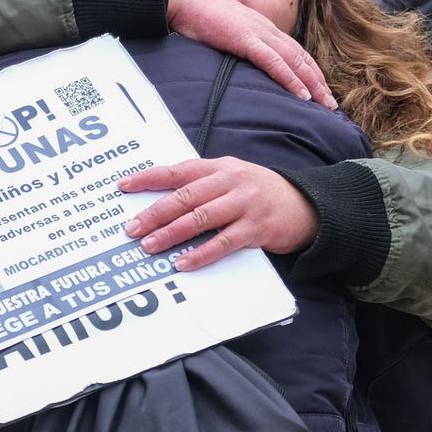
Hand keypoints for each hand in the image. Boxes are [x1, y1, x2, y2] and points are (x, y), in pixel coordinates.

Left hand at [119, 156, 318, 270]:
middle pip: (185, 197)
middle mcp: (230, 182)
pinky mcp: (256, 228)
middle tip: (131, 229)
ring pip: (200, 218)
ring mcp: (244, 204)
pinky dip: (200, 254)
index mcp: (219, 168)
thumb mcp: (233, 178)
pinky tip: (182, 263)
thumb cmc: (261, 193)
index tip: (123, 187)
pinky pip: (223, 243)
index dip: (148, 178)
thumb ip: (203, 184)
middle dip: (154, 214)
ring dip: (171, 234)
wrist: (308, 205)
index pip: (177, 171)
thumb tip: (163, 201)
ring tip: (149, 247)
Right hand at [166, 0, 336, 109]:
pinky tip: (301, 94)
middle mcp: (266, 29)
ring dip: (311, 84)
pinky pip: (274, 62)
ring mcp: (257, 33)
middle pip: (301, 58)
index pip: (293, 51)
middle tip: (331, 105)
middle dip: (318, 82)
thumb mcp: (222, 34)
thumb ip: (234, 46)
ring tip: (324, 104)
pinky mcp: (245, 39)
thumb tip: (235, 62)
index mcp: (261, 27)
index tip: (318, 91)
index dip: (308, 71)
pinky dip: (290, 78)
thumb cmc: (196, 16)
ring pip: (294, 61)